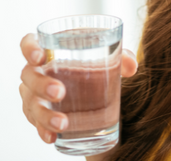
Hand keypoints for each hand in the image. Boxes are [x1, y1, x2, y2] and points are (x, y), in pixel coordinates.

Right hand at [19, 33, 137, 144]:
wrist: (92, 86)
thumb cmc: (95, 62)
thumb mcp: (109, 56)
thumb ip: (122, 56)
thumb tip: (132, 67)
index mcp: (51, 49)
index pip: (30, 43)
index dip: (30, 48)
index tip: (41, 57)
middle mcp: (38, 70)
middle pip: (28, 75)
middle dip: (41, 85)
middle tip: (60, 93)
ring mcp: (35, 93)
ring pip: (30, 102)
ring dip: (44, 114)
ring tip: (63, 123)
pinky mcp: (39, 112)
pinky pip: (35, 122)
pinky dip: (43, 130)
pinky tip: (53, 137)